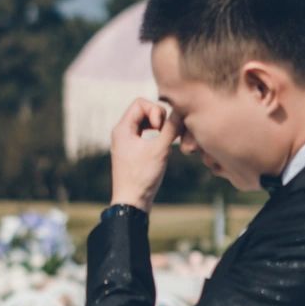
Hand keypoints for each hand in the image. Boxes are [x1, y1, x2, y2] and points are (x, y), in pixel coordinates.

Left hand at [108, 97, 176, 212]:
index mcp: (122, 128)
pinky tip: (164, 145)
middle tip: (166, 133)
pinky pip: (145, 134)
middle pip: (143, 110)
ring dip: (159, 126)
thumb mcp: (160, 150)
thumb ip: (171, 128)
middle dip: (158, 117)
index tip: (160, 128)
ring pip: (145, 122)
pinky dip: (156, 135)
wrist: (131, 203)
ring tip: (167, 139)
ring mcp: (126, 142)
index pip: (140, 103)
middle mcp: (121, 132)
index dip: (155, 110)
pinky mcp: (132, 151)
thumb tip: (183, 111)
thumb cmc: (142, 177)